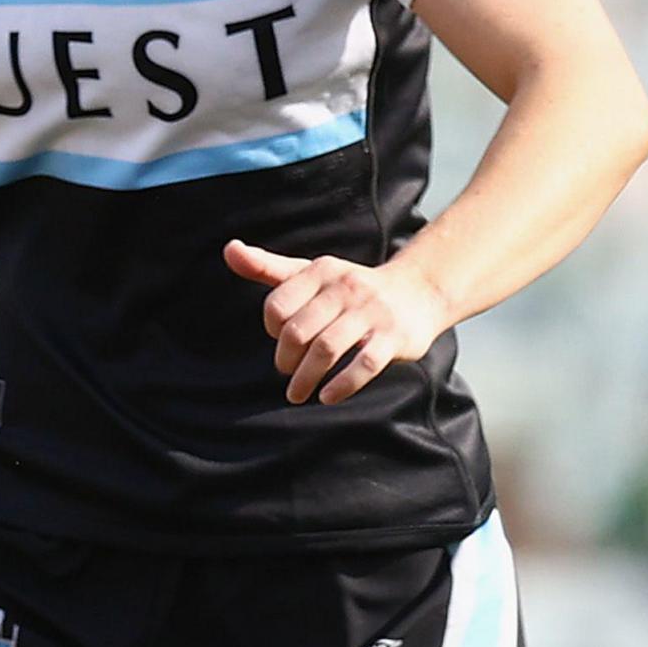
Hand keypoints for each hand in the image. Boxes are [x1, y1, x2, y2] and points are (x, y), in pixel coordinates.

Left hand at [226, 240, 452, 405]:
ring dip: (306, 378)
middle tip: (286, 374)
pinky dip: (341, 385)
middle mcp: (345, 288)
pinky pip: (364, 364)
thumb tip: (229, 249)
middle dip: (286, 360)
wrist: (418, 292)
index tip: (280, 340)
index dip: (272, 329)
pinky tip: (327, 396)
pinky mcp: (394, 337)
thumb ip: (267, 267)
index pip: (278, 305)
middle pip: (298, 331)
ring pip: (326, 349)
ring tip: (297, 394)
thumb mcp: (309, 273)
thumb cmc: (350, 288)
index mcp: (320, 271)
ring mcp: (372, 312)